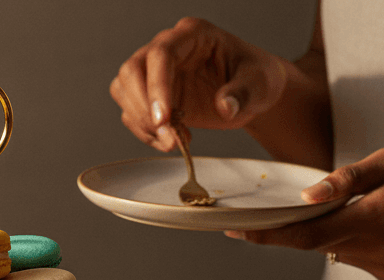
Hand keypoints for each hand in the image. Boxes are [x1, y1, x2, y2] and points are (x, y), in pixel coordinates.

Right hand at [110, 17, 285, 149]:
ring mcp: (156, 72)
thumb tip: (224, 106)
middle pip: (132, 71)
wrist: (251, 93)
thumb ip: (243, 93)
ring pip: (124, 91)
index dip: (157, 87)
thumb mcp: (259, 83)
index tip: (164, 119)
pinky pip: (132, 114)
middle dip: (143, 109)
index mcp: (193, 35)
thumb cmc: (255, 79)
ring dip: (142, 123)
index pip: (161, 54)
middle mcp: (169, 49)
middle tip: (168, 137)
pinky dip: (145, 133)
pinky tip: (170, 141)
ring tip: (173, 141)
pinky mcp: (151, 96)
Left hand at [225, 148, 383, 279]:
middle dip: (304, 226)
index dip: (267, 235)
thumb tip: (306, 198)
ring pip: (338, 250)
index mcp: (374, 220)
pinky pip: (358, 258)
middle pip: (318, 243)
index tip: (235, 232)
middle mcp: (375, 252)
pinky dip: (361, 241)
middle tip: (300, 206)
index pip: (306, 235)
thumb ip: (347, 181)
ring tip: (377, 208)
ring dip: (340, 230)